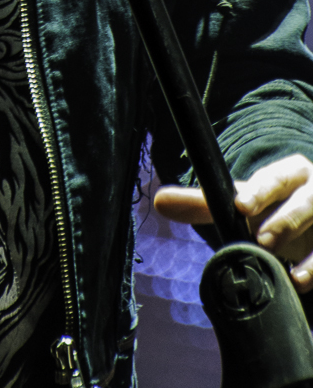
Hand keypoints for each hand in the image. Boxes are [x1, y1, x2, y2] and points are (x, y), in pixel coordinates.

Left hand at [154, 155, 312, 292]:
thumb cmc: (274, 211)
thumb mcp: (244, 206)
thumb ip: (204, 203)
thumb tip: (158, 200)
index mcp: (291, 173)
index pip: (275, 177)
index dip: (259, 190)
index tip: (240, 205)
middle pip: (306, 200)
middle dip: (285, 219)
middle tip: (263, 239)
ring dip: (311, 251)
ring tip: (289, 273)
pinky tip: (301, 282)